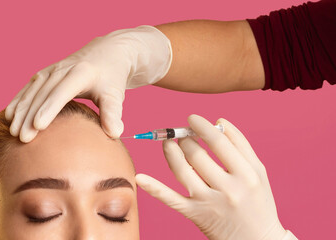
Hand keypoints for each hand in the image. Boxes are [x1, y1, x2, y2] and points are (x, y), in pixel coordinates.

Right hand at [5, 26, 171, 141]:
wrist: (106, 53)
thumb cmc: (111, 77)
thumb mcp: (115, 93)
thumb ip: (113, 113)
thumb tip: (115, 134)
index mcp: (81, 73)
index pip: (62, 92)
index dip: (49, 108)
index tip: (38, 126)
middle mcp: (62, 69)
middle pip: (42, 94)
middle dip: (30, 115)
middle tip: (22, 138)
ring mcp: (51, 70)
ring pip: (32, 91)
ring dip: (20, 110)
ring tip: (12, 131)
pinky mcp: (44, 74)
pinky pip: (28, 89)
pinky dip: (18, 102)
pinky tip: (9, 116)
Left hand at [136, 115, 288, 239]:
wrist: (256, 239)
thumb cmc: (257, 201)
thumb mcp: (258, 172)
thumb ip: (241, 144)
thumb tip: (219, 121)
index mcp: (247, 174)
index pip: (219, 143)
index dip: (201, 127)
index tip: (191, 118)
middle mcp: (228, 189)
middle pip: (197, 155)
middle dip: (186, 139)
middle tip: (183, 135)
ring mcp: (209, 203)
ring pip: (182, 170)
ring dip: (171, 152)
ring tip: (169, 143)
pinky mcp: (195, 214)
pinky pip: (171, 199)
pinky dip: (154, 188)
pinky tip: (140, 178)